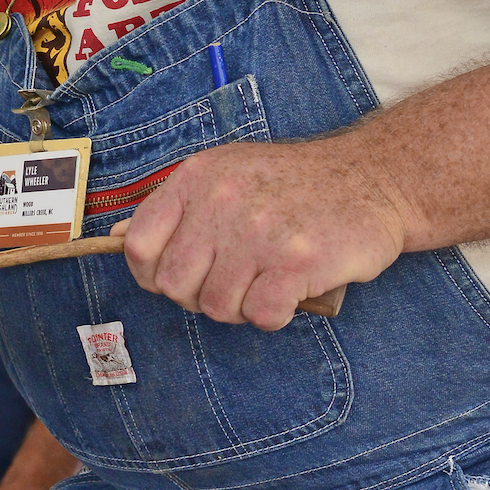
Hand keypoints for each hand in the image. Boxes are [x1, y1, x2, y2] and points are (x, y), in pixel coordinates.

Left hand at [113, 137, 408, 330]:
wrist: (373, 177)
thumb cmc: (293, 184)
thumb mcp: (227, 173)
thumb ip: (177, 207)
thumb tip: (115, 238)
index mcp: (197, 178)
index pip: (139, 245)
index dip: (151, 274)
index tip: (177, 278)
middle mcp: (222, 201)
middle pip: (174, 285)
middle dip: (199, 296)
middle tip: (233, 283)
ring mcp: (259, 231)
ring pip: (216, 307)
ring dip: (240, 306)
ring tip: (266, 280)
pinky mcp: (297, 260)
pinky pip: (259, 316)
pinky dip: (274, 314)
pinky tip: (289, 291)